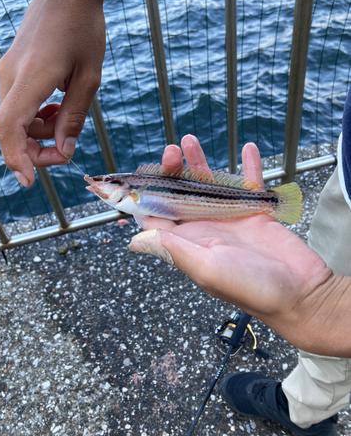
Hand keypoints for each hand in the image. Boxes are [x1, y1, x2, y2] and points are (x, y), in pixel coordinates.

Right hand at [0, 0, 147, 186]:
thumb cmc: (84, 29)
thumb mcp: (88, 78)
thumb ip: (74, 117)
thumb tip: (65, 149)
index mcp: (30, 78)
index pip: (11, 128)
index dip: (17, 159)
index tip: (30, 181)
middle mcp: (10, 76)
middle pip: (10, 129)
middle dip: (36, 149)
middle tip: (66, 149)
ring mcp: (8, 71)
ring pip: (15, 118)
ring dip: (39, 130)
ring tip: (66, 117)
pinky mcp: (13, 68)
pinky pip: (18, 103)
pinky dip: (36, 115)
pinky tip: (56, 104)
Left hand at [129, 135, 348, 355]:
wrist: (300, 295)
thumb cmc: (252, 288)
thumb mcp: (207, 268)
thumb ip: (173, 250)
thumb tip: (134, 241)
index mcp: (188, 243)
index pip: (157, 217)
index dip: (146, 197)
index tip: (139, 174)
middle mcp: (205, 229)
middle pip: (181, 194)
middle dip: (172, 172)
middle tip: (171, 151)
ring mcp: (230, 219)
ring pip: (210, 185)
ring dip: (200, 163)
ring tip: (189, 140)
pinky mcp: (256, 214)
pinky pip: (250, 184)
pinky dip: (249, 166)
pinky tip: (247, 149)